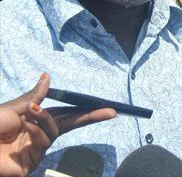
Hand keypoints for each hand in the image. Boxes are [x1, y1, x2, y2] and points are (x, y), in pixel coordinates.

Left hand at [0, 73, 115, 176]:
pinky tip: (25, 124)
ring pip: (55, 130)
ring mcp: (36, 148)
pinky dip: (36, 130)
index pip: (66, 112)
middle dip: (90, 116)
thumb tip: (48, 76)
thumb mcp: (14, 106)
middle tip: (110, 112)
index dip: (85, 109)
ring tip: (29, 112)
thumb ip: (35, 95)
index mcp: (36, 117)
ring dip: (45, 119)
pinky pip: (43, 142)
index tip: (105, 106)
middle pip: (70, 123)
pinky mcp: (31, 162)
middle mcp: (39, 132)